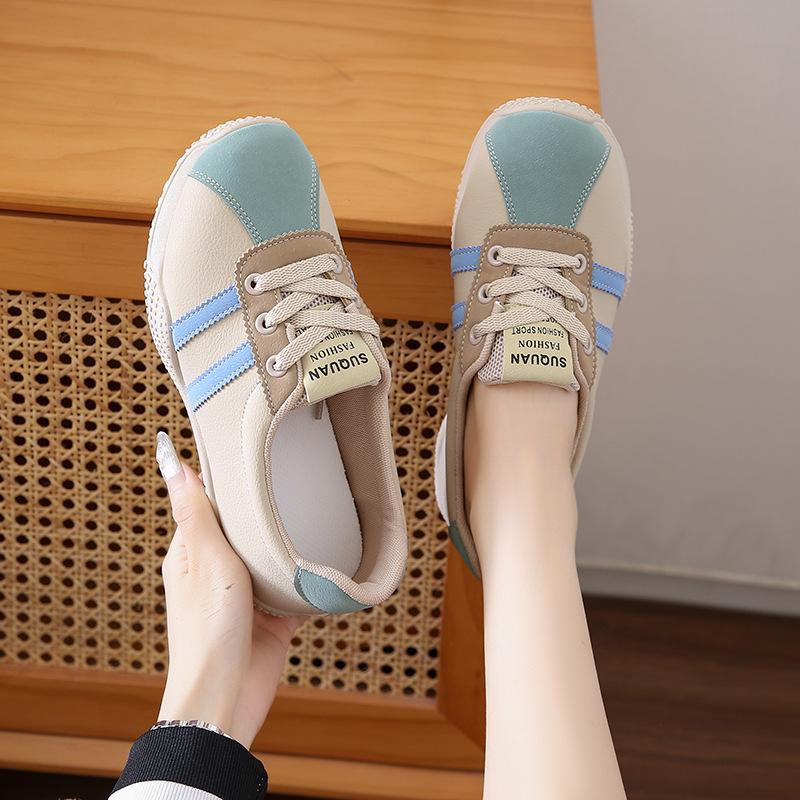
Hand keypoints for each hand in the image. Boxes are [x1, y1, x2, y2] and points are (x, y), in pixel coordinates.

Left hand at [155, 432, 300, 747]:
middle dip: (264, 510)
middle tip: (293, 477)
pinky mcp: (273, 616)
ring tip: (314, 511)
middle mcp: (218, 571)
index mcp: (191, 555)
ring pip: (271, 555)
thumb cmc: (207, 632)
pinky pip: (293, 587)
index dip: (225, 481)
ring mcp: (247, 594)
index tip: (249, 452)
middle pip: (243, 528)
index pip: (206, 504)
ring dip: (287, 543)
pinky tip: (325, 558)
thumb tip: (172, 463)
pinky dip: (306, 576)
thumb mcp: (205, 562)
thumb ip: (197, 515)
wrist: (228, 697)